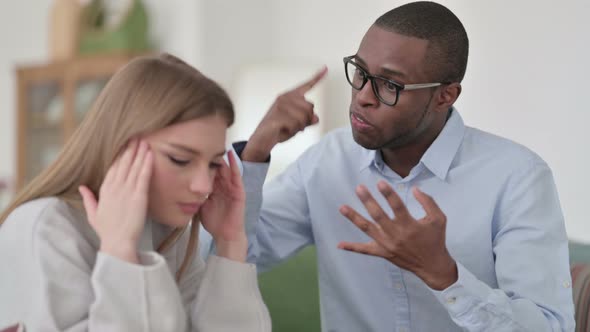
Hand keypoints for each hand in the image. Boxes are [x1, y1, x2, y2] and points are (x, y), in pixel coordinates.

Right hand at [78, 140, 152, 263]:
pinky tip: (150, 153)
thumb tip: (81, 187)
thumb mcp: (93, 214)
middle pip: (123, 162)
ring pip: (134, 166)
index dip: (120, 154)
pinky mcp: (138, 196)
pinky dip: (147, 163)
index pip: (113, 167)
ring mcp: (127, 191)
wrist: (118, 243)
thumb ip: (88, 199)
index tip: (125, 144)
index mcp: (105, 190)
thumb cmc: (107, 231)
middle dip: (130, 148)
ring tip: (144, 139)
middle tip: (136, 134)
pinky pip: (143, 176)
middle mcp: (115, 187)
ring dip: (139, 152)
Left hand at [200, 151, 247, 261]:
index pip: (208, 169)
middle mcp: (224, 185)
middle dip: (211, 155)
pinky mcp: (239, 192)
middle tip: (204, 141)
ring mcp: (232, 187)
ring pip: (226, 168)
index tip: (193, 149)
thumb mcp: (200, 204)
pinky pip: (237, 176)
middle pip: (217, 166)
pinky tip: (230, 155)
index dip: (201, 160)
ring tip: (217, 143)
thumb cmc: (213, 221)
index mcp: (214, 187)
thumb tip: (178, 187)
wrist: (225, 235)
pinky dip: (234, 165)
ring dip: (222, 157)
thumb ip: (193, 194)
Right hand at [241, 66, 327, 161]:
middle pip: (310, 107)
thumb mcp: (298, 124)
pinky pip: (295, 124)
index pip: (307, 86)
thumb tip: (316, 118)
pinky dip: (292, 131)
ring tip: (288, 128)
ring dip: (298, 127)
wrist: (263, 139)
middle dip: (306, 120)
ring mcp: (280, 105)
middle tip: (294, 126)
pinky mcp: (277, 114)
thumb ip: (308, 119)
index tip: (325, 68)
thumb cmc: (280, 129)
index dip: (317, 77)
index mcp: (291, 96)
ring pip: (304, 117)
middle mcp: (285, 97)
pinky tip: (284, 130)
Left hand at [338, 181, 457, 289]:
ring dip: (354, 218)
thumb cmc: (435, 240)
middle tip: (359, 188)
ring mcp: (387, 245)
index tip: (379, 182)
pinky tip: (340, 244)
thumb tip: (415, 189)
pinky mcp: (383, 253)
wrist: (432, 266)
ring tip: (342, 207)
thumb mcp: (438, 218)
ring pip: (368, 229)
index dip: (388, 193)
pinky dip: (352, 248)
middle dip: (368, 201)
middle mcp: (396, 234)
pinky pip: (365, 251)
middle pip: (378, 215)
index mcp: (410, 225)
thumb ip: (428, 202)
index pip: (397, 206)